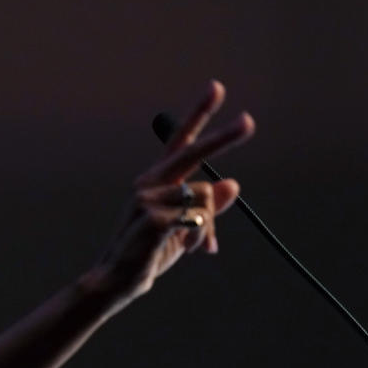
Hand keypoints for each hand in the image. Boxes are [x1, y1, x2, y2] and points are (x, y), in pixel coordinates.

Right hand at [93, 80, 254, 310]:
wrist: (118, 279)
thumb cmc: (150, 251)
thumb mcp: (185, 229)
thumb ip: (207, 207)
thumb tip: (233, 183)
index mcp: (158, 179)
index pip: (181, 140)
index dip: (199, 114)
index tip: (217, 88)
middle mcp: (150, 181)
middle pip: (192, 153)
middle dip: (223, 137)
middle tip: (249, 121)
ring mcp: (148, 197)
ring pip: (204, 197)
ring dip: (206, 226)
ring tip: (189, 246)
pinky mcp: (152, 216)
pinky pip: (197, 219)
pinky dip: (198, 237)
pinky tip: (181, 249)